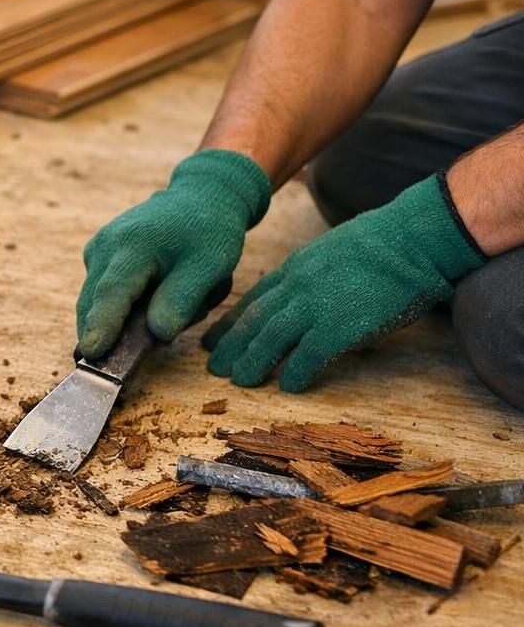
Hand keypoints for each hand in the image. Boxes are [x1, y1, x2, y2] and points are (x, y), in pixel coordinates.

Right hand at [77, 150, 271, 356]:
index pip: (112, 292)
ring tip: (167, 304)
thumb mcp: (209, 266)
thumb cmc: (208, 231)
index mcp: (134, 245)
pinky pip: (101, 291)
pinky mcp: (98, 254)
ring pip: (96, 299)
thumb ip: (182, 299)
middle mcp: (106, 245)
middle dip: (104, 333)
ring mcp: (98, 248)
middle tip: (118, 364)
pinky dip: (120, 306)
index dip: (102, 324)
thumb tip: (157, 333)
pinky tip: (154, 297)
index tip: (91, 352)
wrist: (200, 196)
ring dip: (121, 318)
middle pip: (94, 300)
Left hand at [202, 173, 484, 390]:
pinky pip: (307, 356)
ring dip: (252, 363)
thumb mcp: (331, 251)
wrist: (413, 239)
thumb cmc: (385, 242)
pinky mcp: (337, 327)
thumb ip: (313, 275)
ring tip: (239, 382)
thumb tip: (306, 296)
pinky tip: (289, 387)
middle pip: (253, 321)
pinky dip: (295, 373)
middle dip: (231, 346)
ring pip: (270, 339)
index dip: (231, 322)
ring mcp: (314, 306)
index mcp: (295, 268)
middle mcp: (296, 287)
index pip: (254, 300)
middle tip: (214, 368)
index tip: (214, 339)